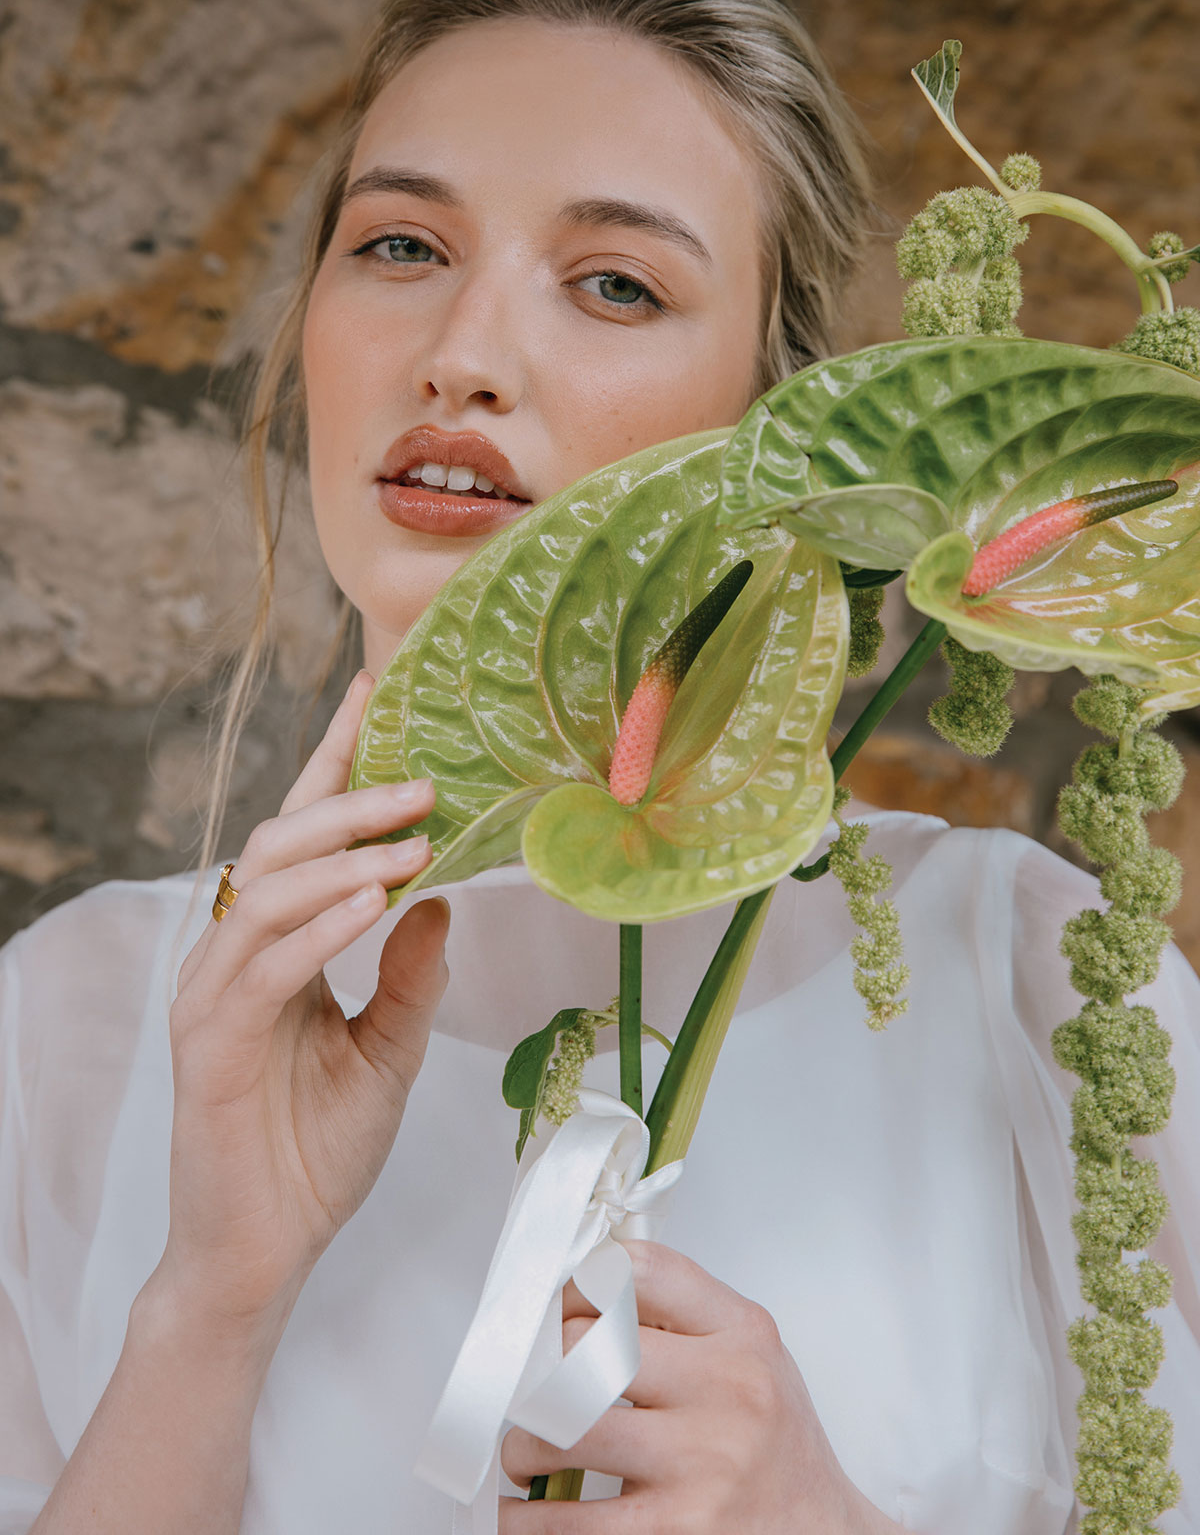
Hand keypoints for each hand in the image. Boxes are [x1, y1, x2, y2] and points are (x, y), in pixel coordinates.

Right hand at [151, 670, 448, 1334]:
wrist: (264, 1253)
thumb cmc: (315, 1153)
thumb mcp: (387, 1052)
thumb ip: (409, 976)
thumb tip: (444, 899)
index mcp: (274, 947)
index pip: (302, 836)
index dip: (334, 764)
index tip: (373, 693)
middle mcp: (233, 955)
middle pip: (279, 845)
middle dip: (351, 802)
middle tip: (426, 781)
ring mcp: (212, 995)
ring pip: (264, 890)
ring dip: (343, 858)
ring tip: (414, 839)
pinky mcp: (207, 1044)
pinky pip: (263, 966)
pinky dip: (318, 927)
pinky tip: (372, 903)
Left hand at [499, 1241, 895, 1531]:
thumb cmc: (777, 1448)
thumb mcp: (752, 1358)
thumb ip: (684, 1320)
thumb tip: (581, 1301)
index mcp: (742, 1335)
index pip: (642, 1272)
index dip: (578, 1284)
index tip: (554, 1310)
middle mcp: (728, 1391)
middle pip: (587, 1346)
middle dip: (540, 1372)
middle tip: (532, 1391)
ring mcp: (702, 1465)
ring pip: (564, 1431)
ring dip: (524, 1447)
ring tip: (526, 1454)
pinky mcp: (676, 1533)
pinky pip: (569, 1523)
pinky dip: (527, 1520)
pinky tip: (526, 1512)